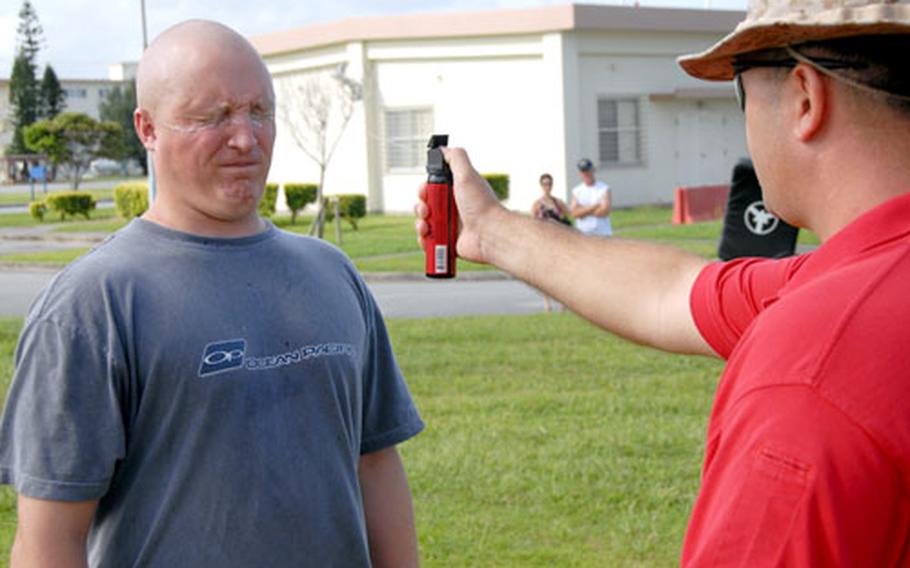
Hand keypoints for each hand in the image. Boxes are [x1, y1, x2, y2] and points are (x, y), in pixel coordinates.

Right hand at [414, 147, 504, 264]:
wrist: (490, 234)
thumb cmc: (481, 205)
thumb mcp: (467, 174)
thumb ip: (455, 157)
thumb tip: (443, 149)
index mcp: (457, 191)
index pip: (432, 188)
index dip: (425, 189)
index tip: (426, 191)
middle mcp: (453, 208)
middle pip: (425, 205)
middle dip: (420, 207)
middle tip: (428, 210)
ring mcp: (451, 225)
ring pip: (424, 223)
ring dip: (420, 224)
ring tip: (427, 227)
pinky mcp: (449, 242)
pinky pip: (429, 241)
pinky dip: (424, 240)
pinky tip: (429, 237)